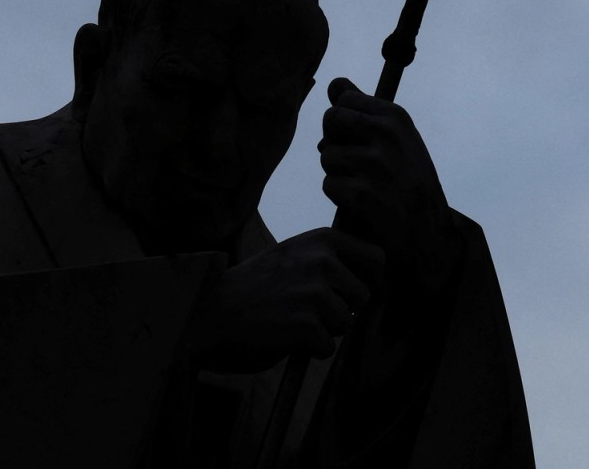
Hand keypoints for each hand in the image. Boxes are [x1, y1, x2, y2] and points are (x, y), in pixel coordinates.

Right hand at [191, 228, 383, 372]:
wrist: (212, 308)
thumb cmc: (255, 285)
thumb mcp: (293, 253)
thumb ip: (329, 256)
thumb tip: (376, 272)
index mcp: (323, 239)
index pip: (376, 257)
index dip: (371, 279)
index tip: (355, 292)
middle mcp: (323, 260)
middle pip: (364, 296)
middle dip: (343, 310)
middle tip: (311, 311)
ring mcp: (315, 292)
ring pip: (345, 323)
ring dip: (323, 330)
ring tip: (292, 320)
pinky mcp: (306, 324)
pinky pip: (327, 347)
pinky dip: (308, 349)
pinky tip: (284, 335)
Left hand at [317, 79, 461, 296]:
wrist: (429, 234)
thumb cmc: (408, 182)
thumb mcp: (397, 139)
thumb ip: (363, 110)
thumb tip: (334, 83)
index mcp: (395, 116)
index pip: (343, 97)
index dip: (342, 120)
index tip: (357, 138)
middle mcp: (386, 134)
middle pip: (330, 120)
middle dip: (335, 142)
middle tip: (356, 164)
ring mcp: (374, 163)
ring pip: (326, 155)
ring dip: (338, 173)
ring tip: (364, 185)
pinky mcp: (362, 193)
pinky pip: (329, 184)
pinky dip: (340, 197)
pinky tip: (362, 204)